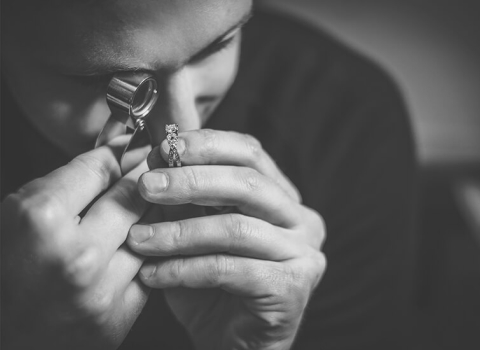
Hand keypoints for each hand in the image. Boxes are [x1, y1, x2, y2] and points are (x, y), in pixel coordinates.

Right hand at [1, 137, 150, 348]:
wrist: (10, 336)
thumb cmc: (8, 271)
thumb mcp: (19, 214)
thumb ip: (66, 181)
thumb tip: (114, 152)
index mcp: (41, 221)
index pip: (98, 168)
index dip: (117, 153)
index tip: (131, 146)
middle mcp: (77, 254)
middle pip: (131, 195)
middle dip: (142, 175)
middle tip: (151, 164)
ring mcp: (102, 288)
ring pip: (149, 229)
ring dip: (150, 211)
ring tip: (149, 200)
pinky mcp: (120, 314)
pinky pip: (149, 264)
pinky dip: (149, 247)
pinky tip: (147, 237)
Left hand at [127, 130, 326, 349]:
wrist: (232, 343)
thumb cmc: (211, 284)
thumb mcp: (193, 231)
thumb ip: (183, 197)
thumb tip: (157, 156)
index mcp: (282, 196)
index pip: (250, 152)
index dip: (206, 145)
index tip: (163, 150)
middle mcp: (301, 219)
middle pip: (248, 183)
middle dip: (191, 181)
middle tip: (147, 185)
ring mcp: (303, 252)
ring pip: (235, 228)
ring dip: (179, 232)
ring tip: (138, 238)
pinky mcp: (293, 287)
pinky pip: (230, 269)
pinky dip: (185, 270)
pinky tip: (152, 275)